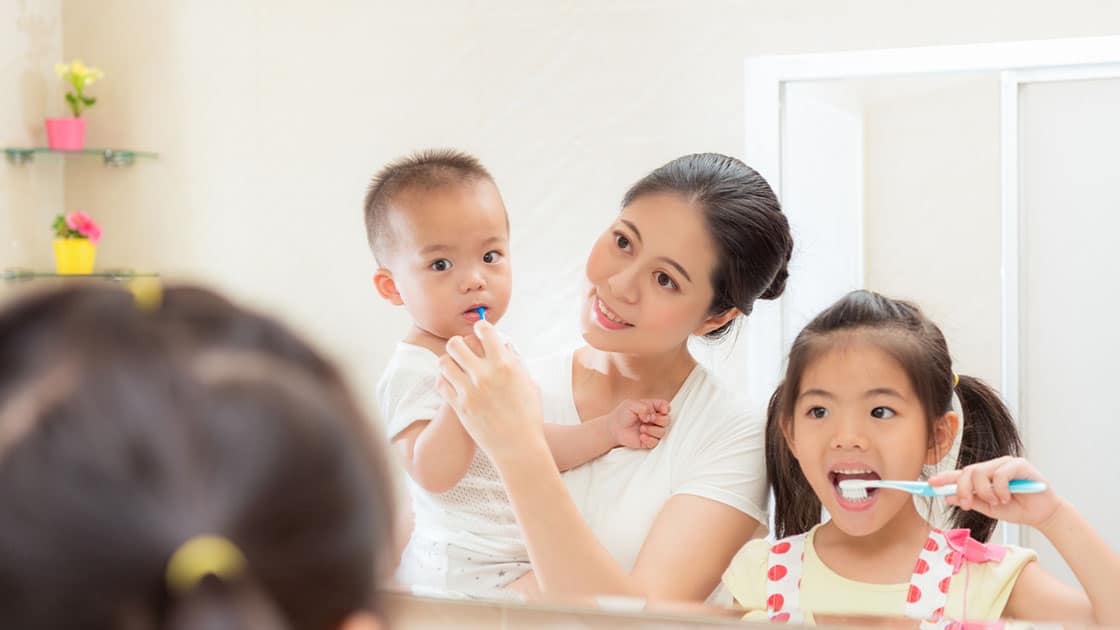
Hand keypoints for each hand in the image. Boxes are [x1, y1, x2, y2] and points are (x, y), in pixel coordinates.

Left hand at [437, 321, 546, 462]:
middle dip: (458, 344)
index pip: (483, 330)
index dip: (480, 328)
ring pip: (444, 361)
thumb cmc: (528, 415)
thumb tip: (503, 345)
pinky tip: (453, 384)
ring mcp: (469, 391)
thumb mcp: (529, 383)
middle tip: (462, 351)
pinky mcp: (459, 406)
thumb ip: (515, 361)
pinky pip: (440, 383)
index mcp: (505, 364)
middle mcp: (484, 374)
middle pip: (456, 343)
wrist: (518, 447)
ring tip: (455, 367)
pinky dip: (444, 381)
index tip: (480, 332)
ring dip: (449, 361)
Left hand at [607, 399, 669, 448]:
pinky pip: (656, 443)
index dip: (666, 408)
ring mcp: (652, 430)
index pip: (665, 406)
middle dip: (659, 420)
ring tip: (641, 429)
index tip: (660, 410)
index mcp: (652, 408)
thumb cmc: (622, 414)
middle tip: (647, 420)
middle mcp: (654, 419)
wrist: (614, 429)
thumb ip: (643, 407)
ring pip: (662, 432)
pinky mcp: (649, 441)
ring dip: (653, 431)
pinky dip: (649, 440)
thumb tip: (652, 416)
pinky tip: (641, 437)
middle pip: (667, 420)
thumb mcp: (630, 404)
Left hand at [928, 456, 1061, 529]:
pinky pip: (1001, 473)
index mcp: (983, 476)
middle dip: (962, 489)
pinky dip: (999, 489)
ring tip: (996, 502)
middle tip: (967, 504)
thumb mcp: (988, 509)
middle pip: (967, 471)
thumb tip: (947, 497)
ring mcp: (1006, 463)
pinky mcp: (1020, 465)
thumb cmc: (1017, 509)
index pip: (960, 474)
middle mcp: (993, 466)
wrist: (1043, 514)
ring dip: (983, 491)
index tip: (929, 484)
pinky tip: (1006, 497)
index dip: (944, 478)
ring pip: (981, 471)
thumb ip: (970, 501)